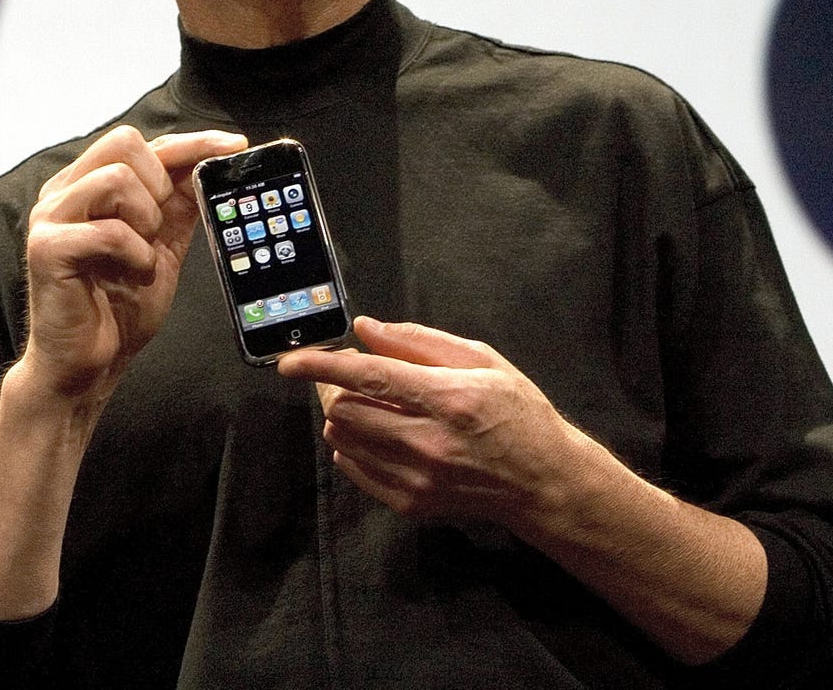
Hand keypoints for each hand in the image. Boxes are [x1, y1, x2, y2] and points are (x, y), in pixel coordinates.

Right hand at [21, 126, 246, 401]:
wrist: (88, 365)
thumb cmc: (119, 303)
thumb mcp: (162, 242)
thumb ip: (179, 201)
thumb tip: (214, 162)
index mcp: (88, 184)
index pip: (143, 142)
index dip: (192, 142)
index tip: (235, 146)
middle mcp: (64, 191)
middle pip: (124, 142)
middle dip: (159, 183)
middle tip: (160, 226)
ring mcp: (50, 217)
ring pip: (115, 178)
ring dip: (146, 219)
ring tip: (143, 252)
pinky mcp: (46, 249)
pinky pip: (109, 230)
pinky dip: (136, 254)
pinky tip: (135, 273)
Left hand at [278, 316, 579, 528]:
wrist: (542, 482)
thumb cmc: (517, 411)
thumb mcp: (481, 359)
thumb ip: (419, 342)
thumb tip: (365, 330)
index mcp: (447, 398)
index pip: (368, 376)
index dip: (322, 365)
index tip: (289, 361)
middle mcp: (428, 441)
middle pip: (346, 409)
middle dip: (335, 386)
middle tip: (351, 373)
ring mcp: (417, 478)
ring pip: (344, 438)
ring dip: (345, 413)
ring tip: (374, 402)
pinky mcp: (411, 503)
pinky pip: (354, 468)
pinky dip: (353, 444)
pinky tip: (380, 432)